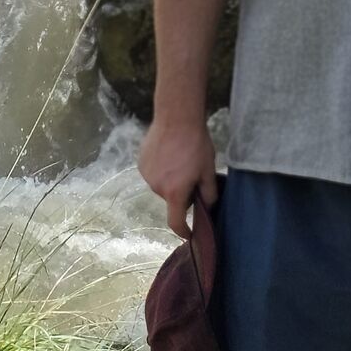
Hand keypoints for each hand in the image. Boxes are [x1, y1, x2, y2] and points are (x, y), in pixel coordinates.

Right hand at [138, 116, 218, 236]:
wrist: (177, 117)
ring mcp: (147, 175)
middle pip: (171, 199)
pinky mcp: (141, 162)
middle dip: (181, 193)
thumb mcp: (208, 170)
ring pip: (162, 185)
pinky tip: (168, 153)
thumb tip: (208, 207)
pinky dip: (161, 169)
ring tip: (179, 159)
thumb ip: (209, 194)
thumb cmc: (196, 144)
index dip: (183, 231)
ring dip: (171, 179)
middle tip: (192, 174)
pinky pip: (154, 173)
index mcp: (174, 192)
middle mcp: (157, 187)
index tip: (189, 234)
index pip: (175, 222)